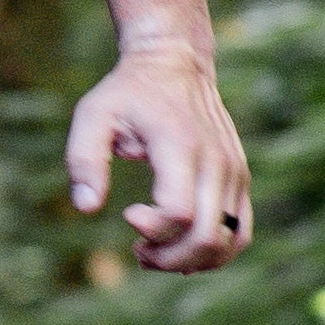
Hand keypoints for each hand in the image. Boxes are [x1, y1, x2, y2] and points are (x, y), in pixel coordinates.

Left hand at [66, 49, 251, 273]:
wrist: (176, 63)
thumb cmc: (129, 92)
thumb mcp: (94, 115)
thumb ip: (84, 160)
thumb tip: (87, 207)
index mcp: (180, 145)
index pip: (179, 212)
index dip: (152, 230)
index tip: (128, 214)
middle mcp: (216, 162)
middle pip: (207, 236)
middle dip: (168, 258)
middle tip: (138, 250)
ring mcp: (234, 172)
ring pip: (228, 242)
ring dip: (191, 261)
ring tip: (156, 253)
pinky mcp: (240, 180)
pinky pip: (241, 233)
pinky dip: (215, 253)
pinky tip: (182, 252)